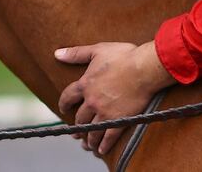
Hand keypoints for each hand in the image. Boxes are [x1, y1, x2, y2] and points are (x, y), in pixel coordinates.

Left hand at [55, 41, 174, 155]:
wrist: (144, 69)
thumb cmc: (123, 56)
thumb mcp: (97, 50)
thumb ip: (76, 53)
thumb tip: (57, 54)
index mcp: (85, 84)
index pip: (68, 97)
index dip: (64, 104)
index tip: (63, 109)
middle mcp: (92, 101)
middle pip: (80, 117)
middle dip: (77, 126)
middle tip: (76, 133)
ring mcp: (105, 112)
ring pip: (92, 130)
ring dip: (88, 139)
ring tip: (86, 144)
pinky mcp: (119, 120)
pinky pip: (108, 136)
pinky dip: (104, 144)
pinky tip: (101, 150)